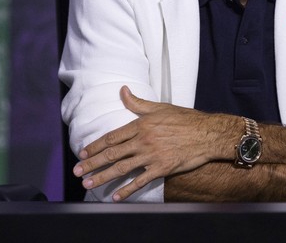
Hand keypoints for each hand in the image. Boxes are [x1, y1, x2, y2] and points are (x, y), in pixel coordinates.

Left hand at [74, 86, 234, 200]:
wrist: (207, 134)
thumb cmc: (185, 119)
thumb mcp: (160, 107)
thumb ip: (138, 103)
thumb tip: (122, 90)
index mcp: (141, 125)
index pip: (112, 136)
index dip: (95, 146)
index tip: (83, 153)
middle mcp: (143, 140)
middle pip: (112, 153)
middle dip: (92, 163)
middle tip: (78, 172)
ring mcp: (152, 155)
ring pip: (122, 168)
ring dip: (103, 177)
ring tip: (89, 184)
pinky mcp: (162, 168)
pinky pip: (140, 181)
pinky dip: (127, 190)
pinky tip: (116, 196)